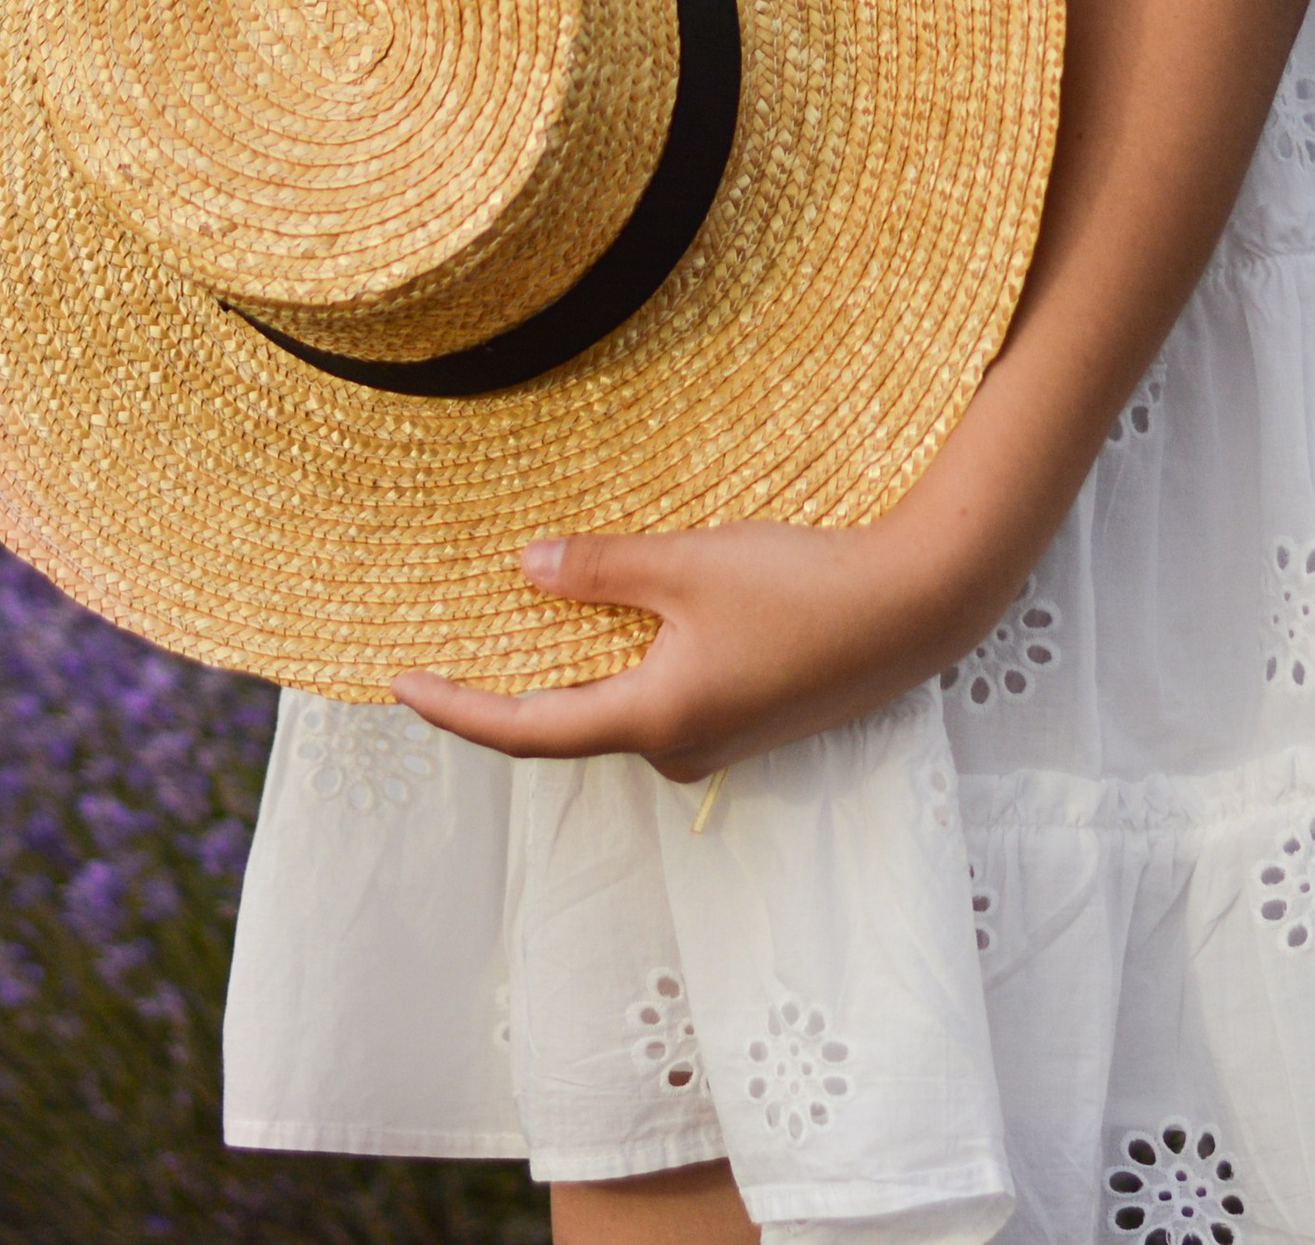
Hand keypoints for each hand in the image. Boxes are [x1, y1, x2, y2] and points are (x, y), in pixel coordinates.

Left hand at [391, 517, 991, 783]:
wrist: (915, 609)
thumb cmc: (802, 589)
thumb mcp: (690, 566)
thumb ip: (602, 570)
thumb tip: (527, 569)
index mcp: (653, 721)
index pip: (527, 728)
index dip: (457, 708)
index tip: (400, 685)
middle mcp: (678, 748)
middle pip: (571, 720)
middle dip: (513, 682)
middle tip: (455, 635)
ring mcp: (717, 740)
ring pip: (620, 704)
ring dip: (577, 664)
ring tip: (531, 609)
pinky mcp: (748, 718)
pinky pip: (661, 695)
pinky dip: (625, 661)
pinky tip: (624, 614)